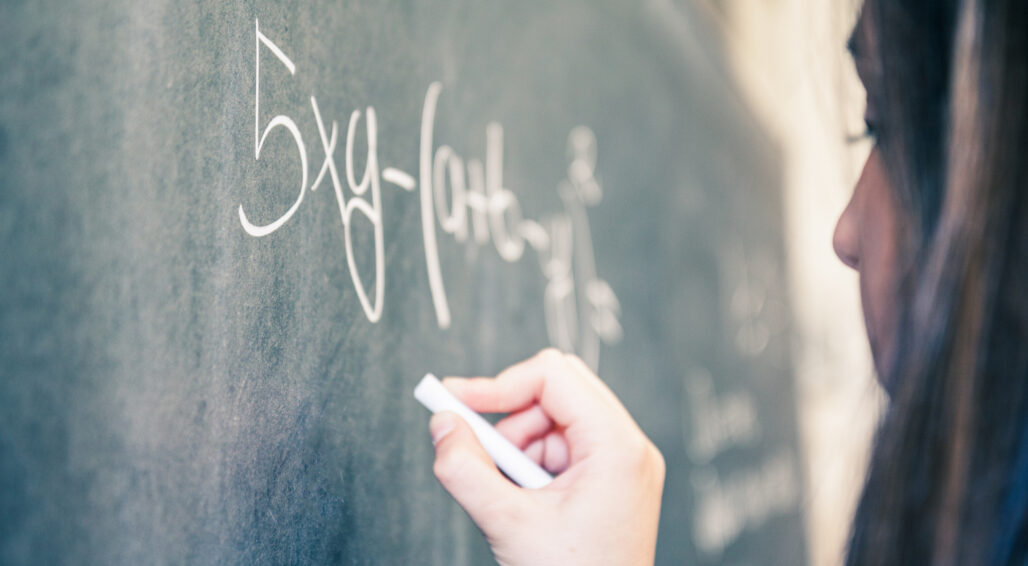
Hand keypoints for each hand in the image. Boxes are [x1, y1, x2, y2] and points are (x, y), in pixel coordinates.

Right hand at [427, 349, 665, 565]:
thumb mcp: (508, 524)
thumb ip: (466, 469)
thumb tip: (443, 424)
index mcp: (617, 446)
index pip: (552, 375)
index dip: (498, 383)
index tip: (455, 399)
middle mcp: (629, 447)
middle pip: (558, 388)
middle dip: (510, 415)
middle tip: (474, 443)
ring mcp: (625, 463)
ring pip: (556, 418)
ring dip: (519, 444)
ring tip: (508, 492)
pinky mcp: (614, 479)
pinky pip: (565, 446)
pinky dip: (533, 463)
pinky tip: (527, 500)